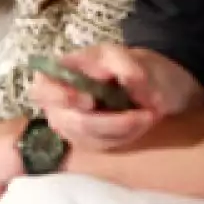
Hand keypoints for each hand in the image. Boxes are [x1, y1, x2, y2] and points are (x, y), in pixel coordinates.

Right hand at [30, 45, 203, 150]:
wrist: (159, 87)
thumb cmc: (139, 68)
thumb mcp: (133, 57)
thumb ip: (123, 64)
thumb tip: (117, 79)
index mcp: (60, 72)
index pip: (44, 89)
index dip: (62, 98)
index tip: (90, 101)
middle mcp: (59, 101)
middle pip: (70, 122)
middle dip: (111, 123)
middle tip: (144, 114)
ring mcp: (72, 123)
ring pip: (90, 138)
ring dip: (124, 130)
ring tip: (149, 115)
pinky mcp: (89, 141)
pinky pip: (103, 146)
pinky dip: (126, 137)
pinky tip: (141, 123)